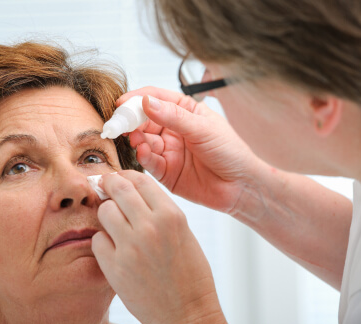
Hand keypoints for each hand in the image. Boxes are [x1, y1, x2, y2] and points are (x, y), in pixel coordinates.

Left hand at [92, 171, 233, 323]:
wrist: (188, 314)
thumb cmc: (190, 274)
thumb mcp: (183, 233)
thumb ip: (159, 210)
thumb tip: (132, 191)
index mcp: (172, 215)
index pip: (141, 180)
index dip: (126, 175)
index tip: (119, 178)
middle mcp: (150, 227)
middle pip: (118, 188)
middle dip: (109, 184)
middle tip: (104, 186)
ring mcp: (131, 247)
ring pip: (105, 211)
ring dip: (107, 213)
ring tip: (115, 224)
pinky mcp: (115, 268)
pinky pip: (98, 240)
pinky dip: (103, 241)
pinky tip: (114, 249)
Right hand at [117, 87, 261, 212]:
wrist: (241, 186)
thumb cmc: (231, 153)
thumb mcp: (203, 129)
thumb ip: (174, 117)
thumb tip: (147, 102)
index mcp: (185, 112)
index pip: (156, 99)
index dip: (137, 99)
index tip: (122, 103)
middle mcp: (174, 130)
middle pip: (145, 120)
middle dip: (131, 121)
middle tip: (120, 123)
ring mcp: (169, 150)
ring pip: (144, 140)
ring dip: (137, 139)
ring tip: (136, 139)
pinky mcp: (166, 171)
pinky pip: (148, 161)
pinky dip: (143, 156)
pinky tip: (143, 152)